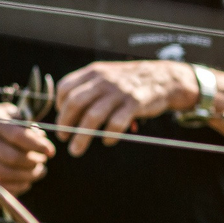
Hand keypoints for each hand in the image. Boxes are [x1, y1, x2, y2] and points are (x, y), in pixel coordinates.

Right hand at [0, 103, 53, 193]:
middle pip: (14, 158)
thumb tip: (40, 134)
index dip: (38, 145)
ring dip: (28, 176)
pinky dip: (16, 187)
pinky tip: (26, 182)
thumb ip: (22, 119)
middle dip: (34, 162)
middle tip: (43, 160)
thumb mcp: (0, 111)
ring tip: (39, 171)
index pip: (19, 136)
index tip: (51, 151)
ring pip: (8, 174)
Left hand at [55, 60, 196, 155]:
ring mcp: (120, 91)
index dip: (59, 106)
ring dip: (81, 137)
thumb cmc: (130, 81)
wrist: (163, 78)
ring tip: (75, 150)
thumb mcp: (107, 75)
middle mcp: (104, 80)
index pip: (66, 87)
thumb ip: (89, 88)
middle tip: (63, 137)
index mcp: (94, 72)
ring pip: (92, 116)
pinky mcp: (135, 103)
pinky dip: (108, 136)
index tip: (62, 119)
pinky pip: (116, 123)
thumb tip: (67, 113)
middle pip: (75, 103)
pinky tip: (107, 141)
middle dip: (64, 123)